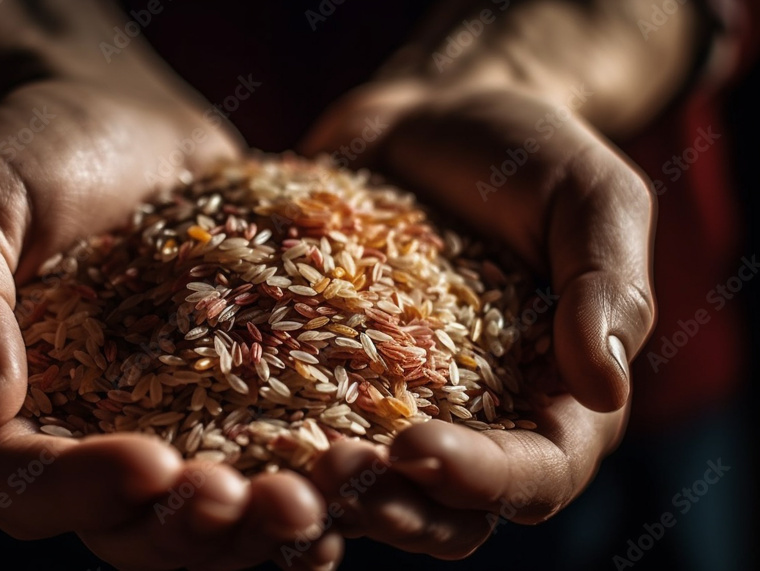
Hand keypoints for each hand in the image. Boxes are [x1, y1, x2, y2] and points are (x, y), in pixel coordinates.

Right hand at [0, 76, 341, 569]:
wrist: (120, 118)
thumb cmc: (32, 149)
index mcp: (1, 408)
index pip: (27, 486)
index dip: (87, 492)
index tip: (154, 464)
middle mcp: (82, 432)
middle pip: (128, 525)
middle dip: (191, 529)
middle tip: (260, 505)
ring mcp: (161, 420)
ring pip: (201, 512)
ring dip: (256, 527)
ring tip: (315, 507)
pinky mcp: (228, 394)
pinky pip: (261, 456)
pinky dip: (300, 478)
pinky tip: (353, 475)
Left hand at [299, 79, 655, 557]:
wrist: (434, 119)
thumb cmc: (526, 152)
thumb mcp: (590, 197)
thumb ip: (607, 286)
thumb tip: (605, 388)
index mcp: (563, 398)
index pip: (538, 473)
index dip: (481, 479)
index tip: (414, 446)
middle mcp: (487, 420)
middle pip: (450, 511)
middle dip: (395, 506)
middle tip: (332, 473)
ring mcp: (408, 406)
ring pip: (379, 490)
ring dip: (333, 497)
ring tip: (280, 471)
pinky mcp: (341, 379)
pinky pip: (312, 431)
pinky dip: (280, 449)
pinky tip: (233, 440)